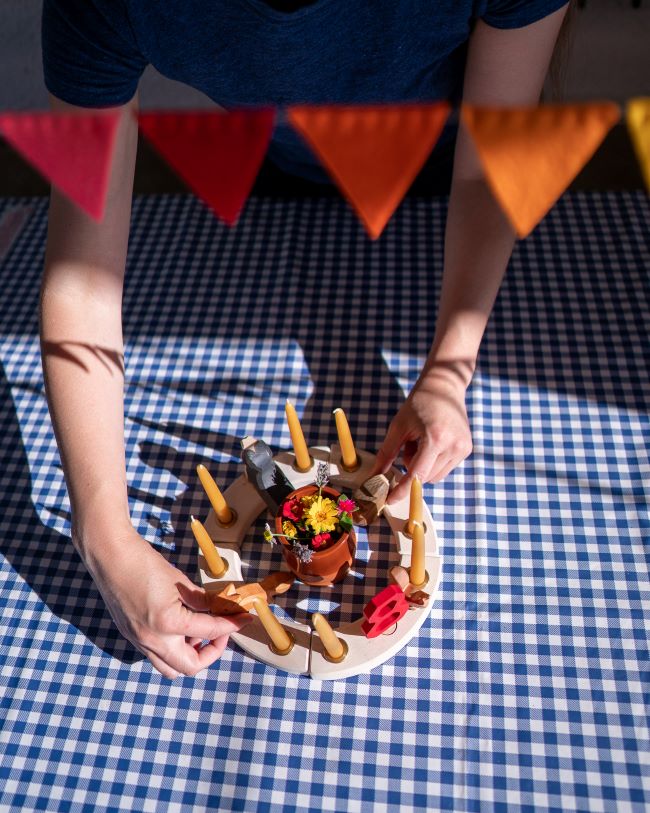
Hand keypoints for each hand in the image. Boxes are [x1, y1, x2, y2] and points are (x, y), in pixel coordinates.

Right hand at [79, 524, 252, 678]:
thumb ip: (203, 601)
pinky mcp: (131, 636)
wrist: (110, 557)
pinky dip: (173, 648)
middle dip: (211, 652)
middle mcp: (152, 640)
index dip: (231, 624)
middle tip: (221, 633)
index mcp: (168, 624)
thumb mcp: (180, 582)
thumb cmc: (144, 563)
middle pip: (190, 666)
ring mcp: (139, 641)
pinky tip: (179, 627)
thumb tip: (222, 609)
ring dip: (189, 656)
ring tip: (199, 632)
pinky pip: (156, 655)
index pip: (210, 631)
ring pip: (170, 667)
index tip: (243, 619)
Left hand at [372, 369, 472, 503]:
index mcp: (435, 438)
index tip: (390, 500)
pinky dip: (434, 461)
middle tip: (410, 444)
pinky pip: (445, 468)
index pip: (416, 474)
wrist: (444, 388)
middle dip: (412, 468)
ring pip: (435, 476)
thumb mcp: (398, 427)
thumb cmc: (419, 404)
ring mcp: (463, 448)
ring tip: (422, 441)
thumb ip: (387, 453)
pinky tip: (434, 441)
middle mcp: (453, 446)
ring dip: (424, 466)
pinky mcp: (466, 449)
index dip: (402, 489)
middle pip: (425, 477)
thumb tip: (375, 476)